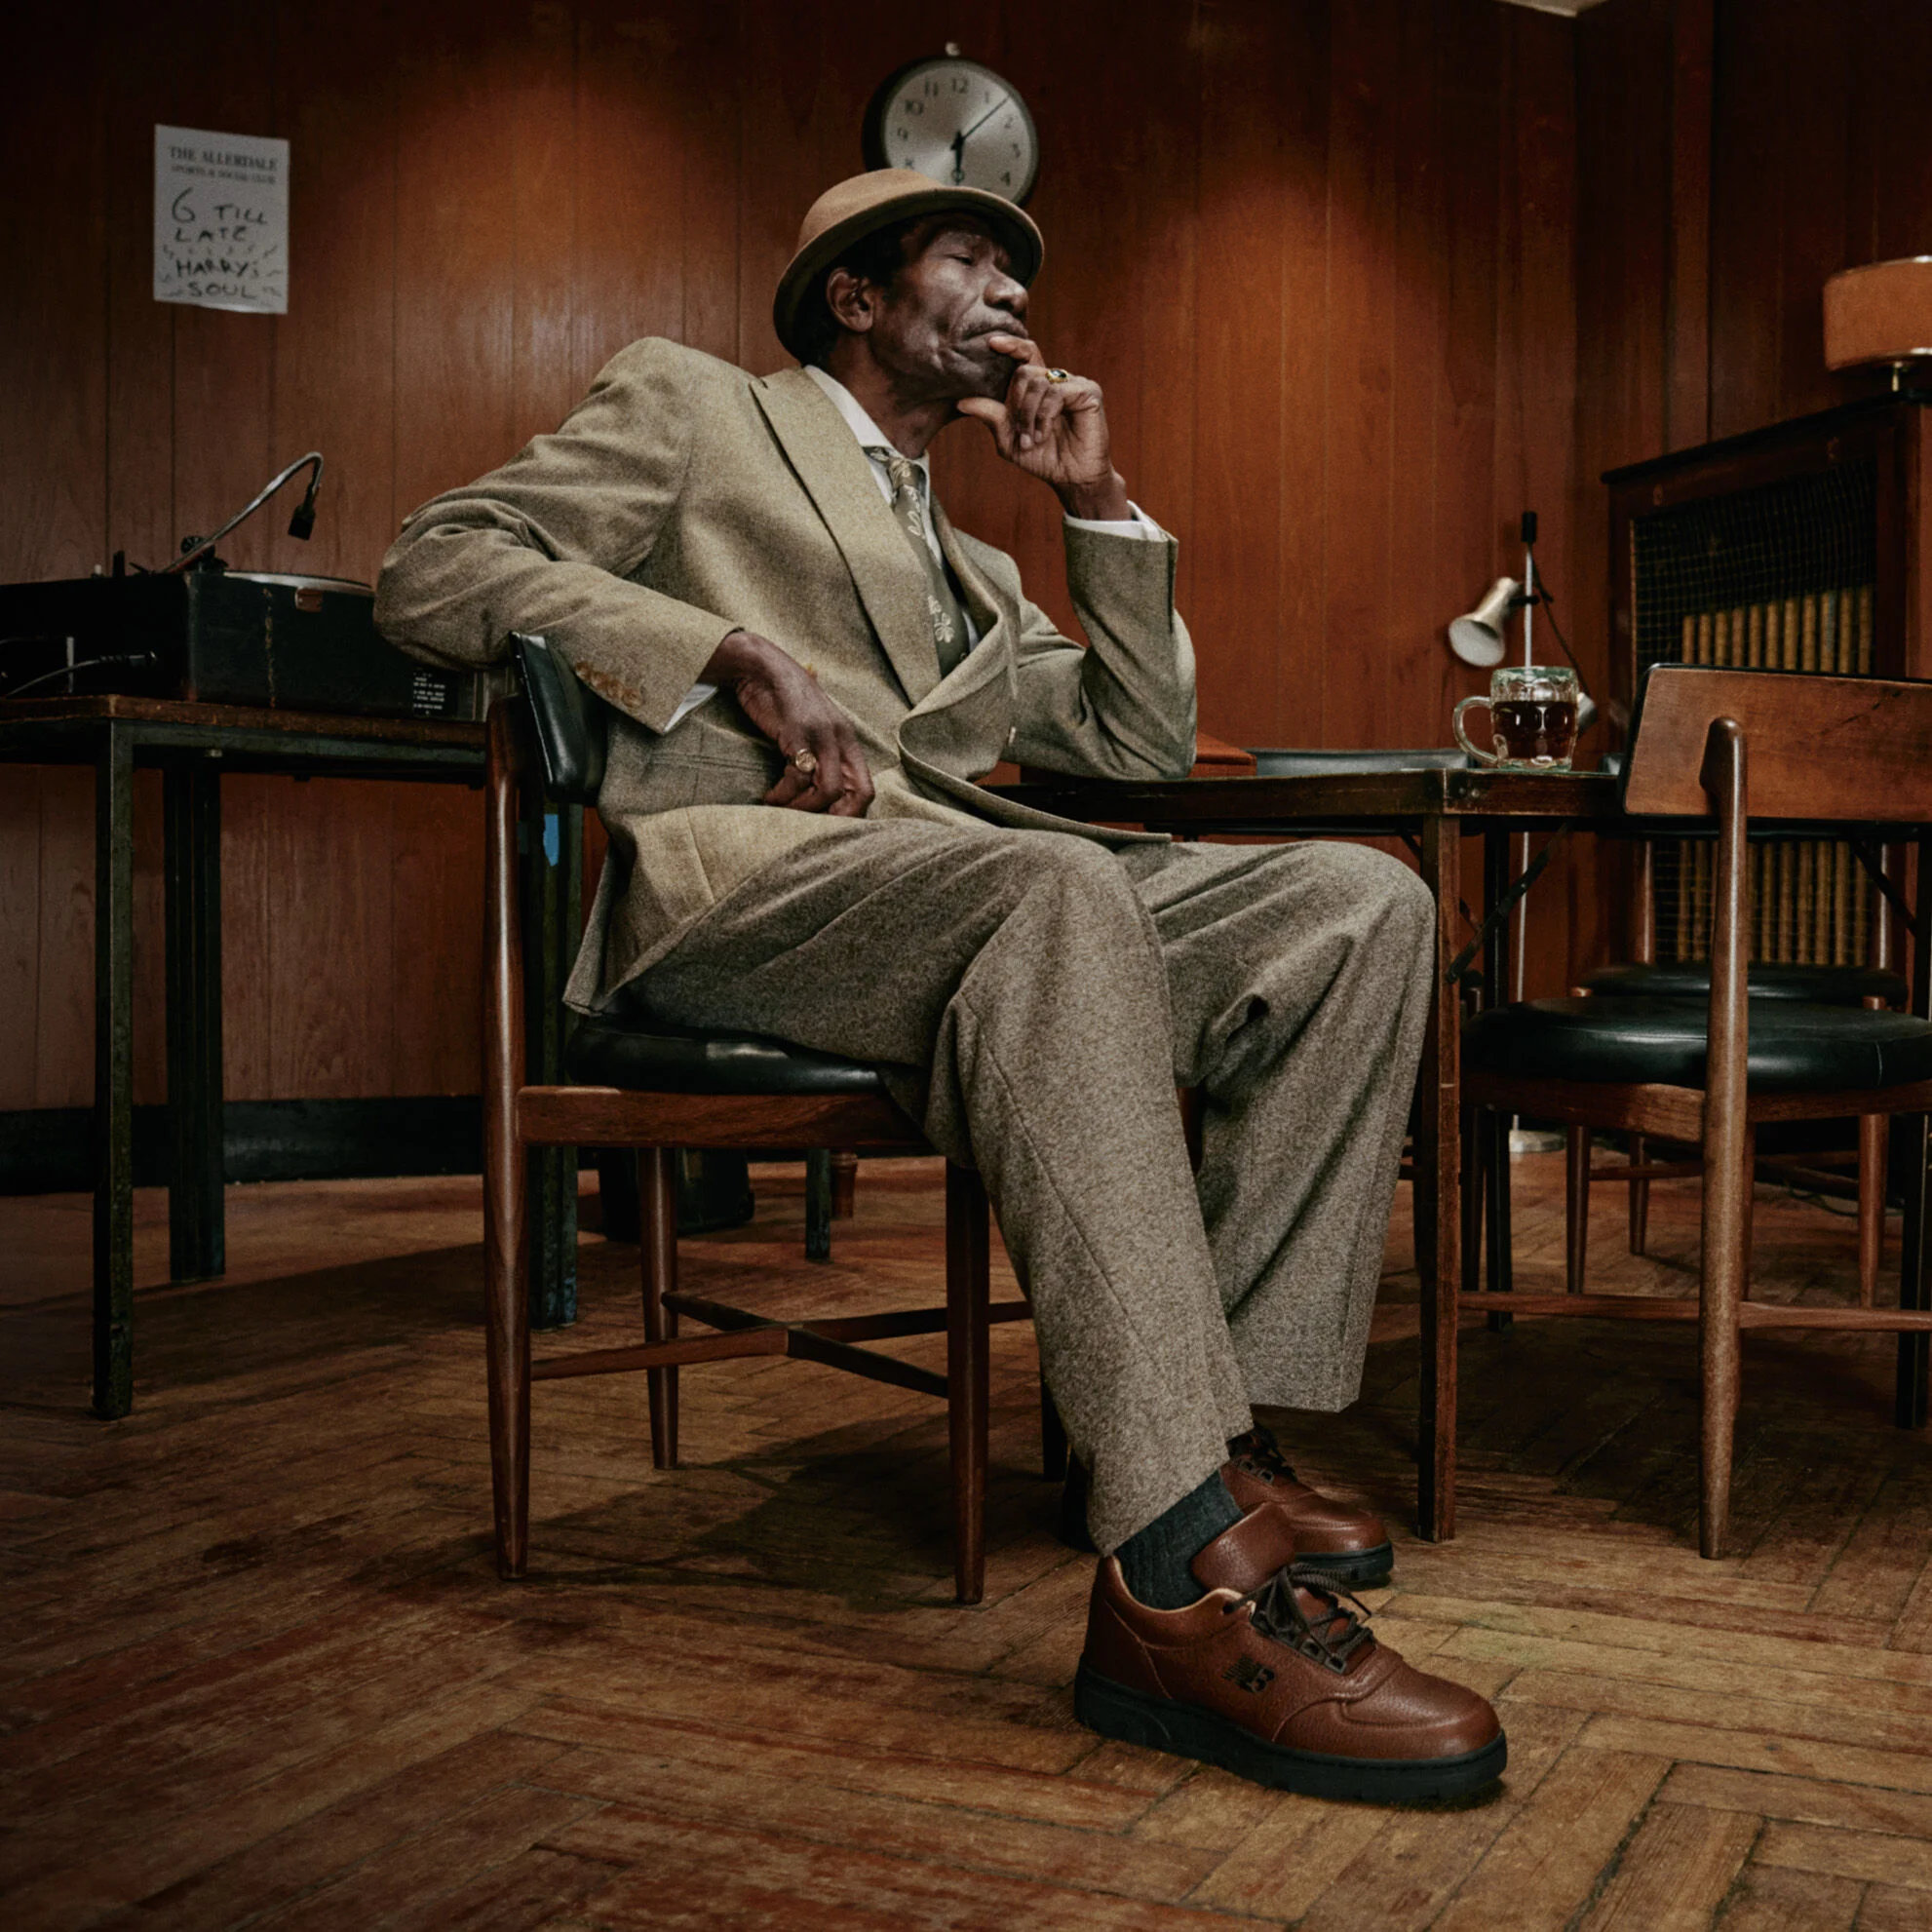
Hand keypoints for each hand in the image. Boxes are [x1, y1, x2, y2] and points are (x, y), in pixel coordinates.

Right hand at [701, 631, 873, 816]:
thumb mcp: (812, 730)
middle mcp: (840, 740)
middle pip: (856, 794)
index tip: (824, 825)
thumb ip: (822, 756)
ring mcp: (821, 735)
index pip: (866, 790)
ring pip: (828, 790)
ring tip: (782, 811)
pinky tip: (769, 797)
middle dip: (833, 819)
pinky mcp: (797, 732)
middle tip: (806, 827)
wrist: (762, 668)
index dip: (851, 815)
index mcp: (848, 742)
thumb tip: (822, 797)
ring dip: (804, 810)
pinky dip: (782, 795)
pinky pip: (797, 776)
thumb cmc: (785, 704)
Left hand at [955, 334, 1130, 520]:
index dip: (1011, 345)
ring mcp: (1074, 384)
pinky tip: (1044, 434)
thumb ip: (990, 416)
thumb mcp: (1009, 438)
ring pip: (1037, 382)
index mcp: (1038, 387)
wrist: (1071, 478)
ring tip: (1032, 439)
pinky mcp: (1088, 392)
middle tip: (1021, 433)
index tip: (992, 343)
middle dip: (1016, 404)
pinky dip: (1044, 416)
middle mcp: (1056, 381)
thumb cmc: (1043, 458)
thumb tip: (961, 401)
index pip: (1025, 355)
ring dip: (1029, 415)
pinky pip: (1056, 393)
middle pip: (1024, 372)